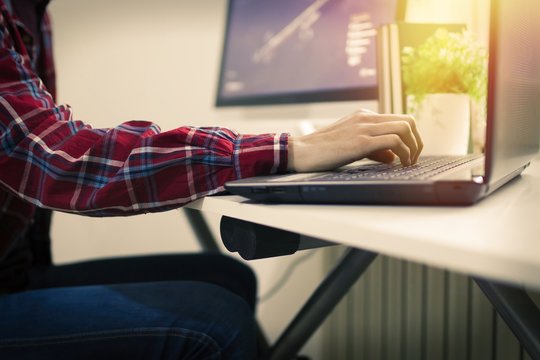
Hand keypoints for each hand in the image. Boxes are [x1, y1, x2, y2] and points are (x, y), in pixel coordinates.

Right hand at [287, 110, 422, 171]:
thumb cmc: (322, 151)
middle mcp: (366, 118)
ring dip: (414, 147)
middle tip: (414, 159)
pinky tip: (399, 165)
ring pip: (405, 128)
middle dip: (417, 141)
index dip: (411, 136)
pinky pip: (394, 141)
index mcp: (363, 116)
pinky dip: (404, 153)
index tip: (410, 153)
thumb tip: (393, 157)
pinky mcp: (360, 141)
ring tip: (409, 163)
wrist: (300, 152)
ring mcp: (363, 128)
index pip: (399, 118)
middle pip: (408, 120)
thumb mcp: (350, 145)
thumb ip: (373, 149)